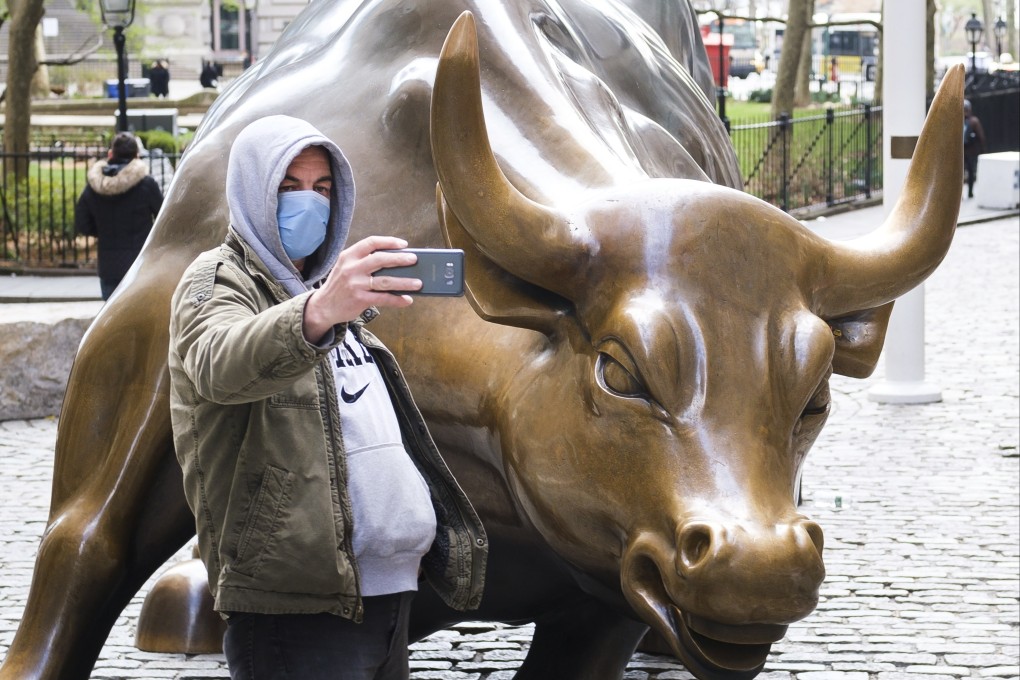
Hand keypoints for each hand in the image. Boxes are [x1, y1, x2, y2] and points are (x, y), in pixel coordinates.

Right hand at [302, 236, 421, 342]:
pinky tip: (406, 300)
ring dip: (404, 282)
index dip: (388, 242)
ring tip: (418, 283)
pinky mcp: (359, 299)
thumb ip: (364, 262)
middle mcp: (351, 268)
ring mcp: (355, 284)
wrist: (323, 306)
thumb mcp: (346, 267)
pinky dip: (397, 300)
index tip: (403, 244)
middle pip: (380, 259)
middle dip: (400, 259)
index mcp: (349, 256)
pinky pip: (383, 298)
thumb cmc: (341, 284)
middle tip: (414, 260)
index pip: (370, 243)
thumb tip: (396, 261)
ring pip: (385, 281)